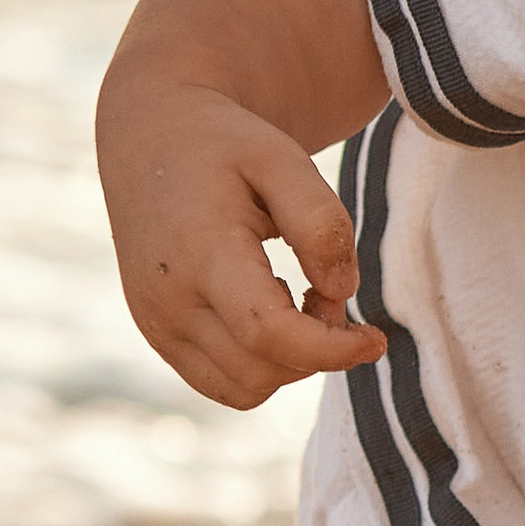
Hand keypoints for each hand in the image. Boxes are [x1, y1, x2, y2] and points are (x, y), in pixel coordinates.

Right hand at [100, 81, 384, 410]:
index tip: (375, 338)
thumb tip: (342, 292)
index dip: (332, 350)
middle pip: (262, 372)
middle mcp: (167, 298)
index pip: (269, 334)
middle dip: (316, 350)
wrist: (149, 137)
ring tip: (297, 299)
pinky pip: (222, 383)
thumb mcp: (283, 159)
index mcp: (199, 251)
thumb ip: (321, 223)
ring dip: (290, 362)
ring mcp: (156, 323)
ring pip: (244, 389)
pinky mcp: (157, 334)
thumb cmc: (226, 145)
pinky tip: (270, 313)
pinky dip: (261, 366)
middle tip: (328, 293)